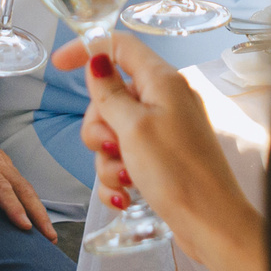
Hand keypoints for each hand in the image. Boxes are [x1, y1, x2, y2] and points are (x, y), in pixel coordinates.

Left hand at [0, 101, 57, 239]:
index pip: (0, 187)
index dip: (13, 207)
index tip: (25, 225)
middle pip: (24, 189)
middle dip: (39, 214)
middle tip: (50, 238)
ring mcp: (4, 162)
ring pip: (27, 187)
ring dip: (40, 210)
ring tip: (49, 235)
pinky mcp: (5, 164)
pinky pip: (23, 184)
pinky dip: (33, 201)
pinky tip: (36, 216)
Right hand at [54, 34, 265, 270]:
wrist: (211, 224)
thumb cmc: (178, 174)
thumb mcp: (133, 128)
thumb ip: (110, 93)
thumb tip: (96, 60)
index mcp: (163, 81)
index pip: (119, 46)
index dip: (88, 48)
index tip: (58, 65)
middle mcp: (165, 100)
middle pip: (110, 96)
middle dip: (99, 126)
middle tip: (112, 147)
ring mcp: (164, 131)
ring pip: (113, 132)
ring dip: (108, 159)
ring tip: (124, 180)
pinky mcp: (163, 158)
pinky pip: (124, 158)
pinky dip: (118, 176)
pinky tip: (124, 196)